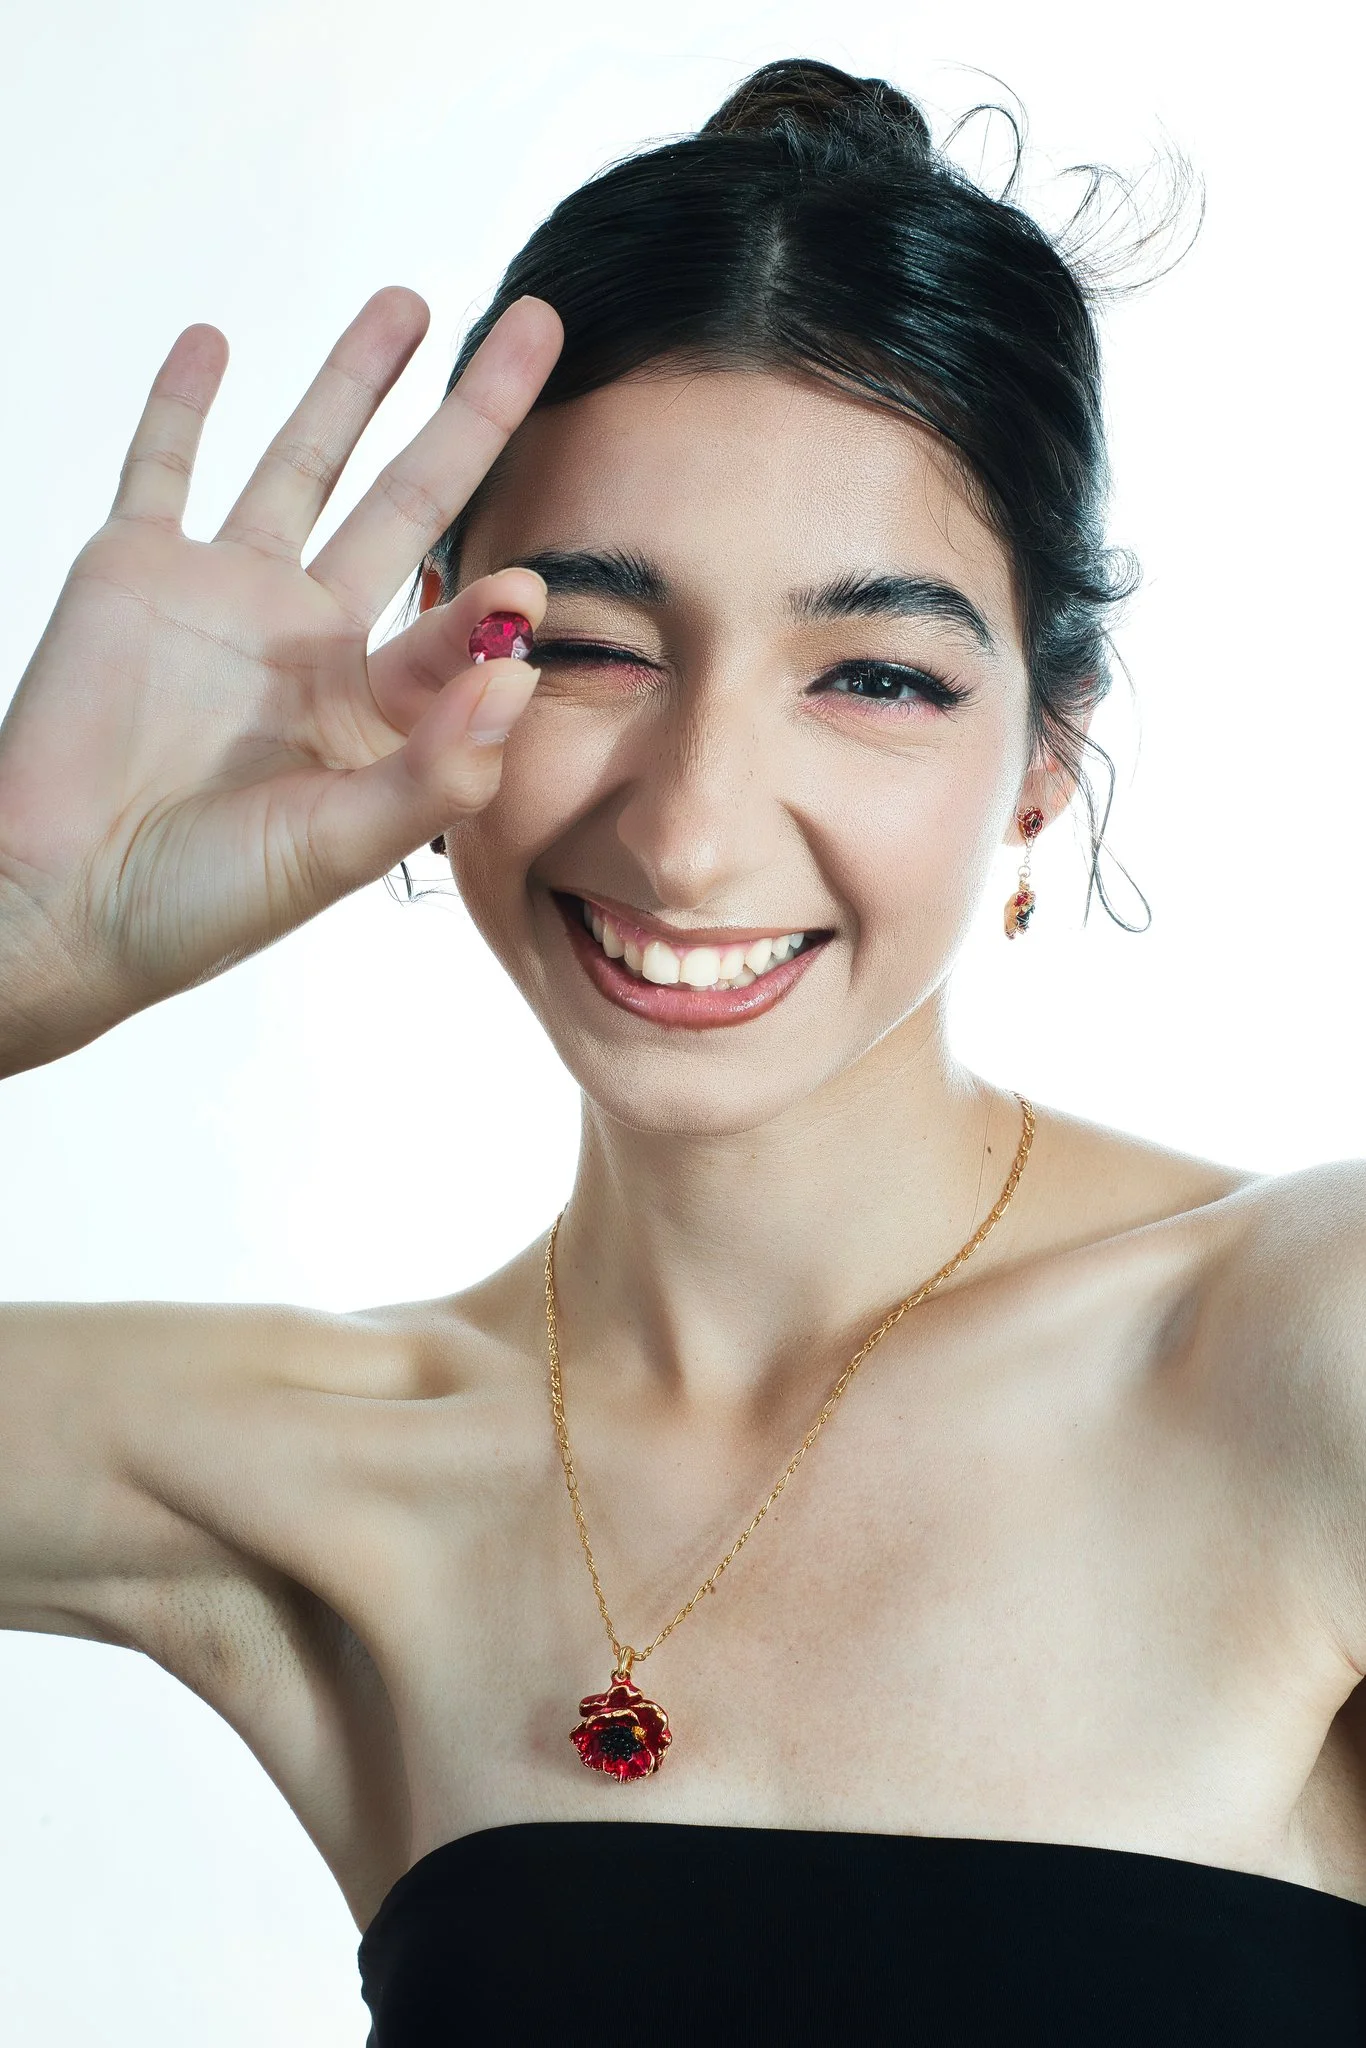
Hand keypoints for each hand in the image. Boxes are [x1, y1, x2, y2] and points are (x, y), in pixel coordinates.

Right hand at [0, 288, 560, 1067]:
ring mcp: (224, 598)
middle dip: (470, 417)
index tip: (529, 584)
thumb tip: (521, 674)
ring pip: (302, 462)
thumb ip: (435, 772)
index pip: (455, 633)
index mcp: (370, 713)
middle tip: (538, 328)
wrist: (58, 904)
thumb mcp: (335, 850)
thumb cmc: (200, 901)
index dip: (496, 608)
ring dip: (351, 382)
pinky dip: (181, 404)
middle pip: (408, 503)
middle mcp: (309, 642)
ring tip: (407, 302)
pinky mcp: (134, 572)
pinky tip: (212, 340)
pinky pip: (160, 466)